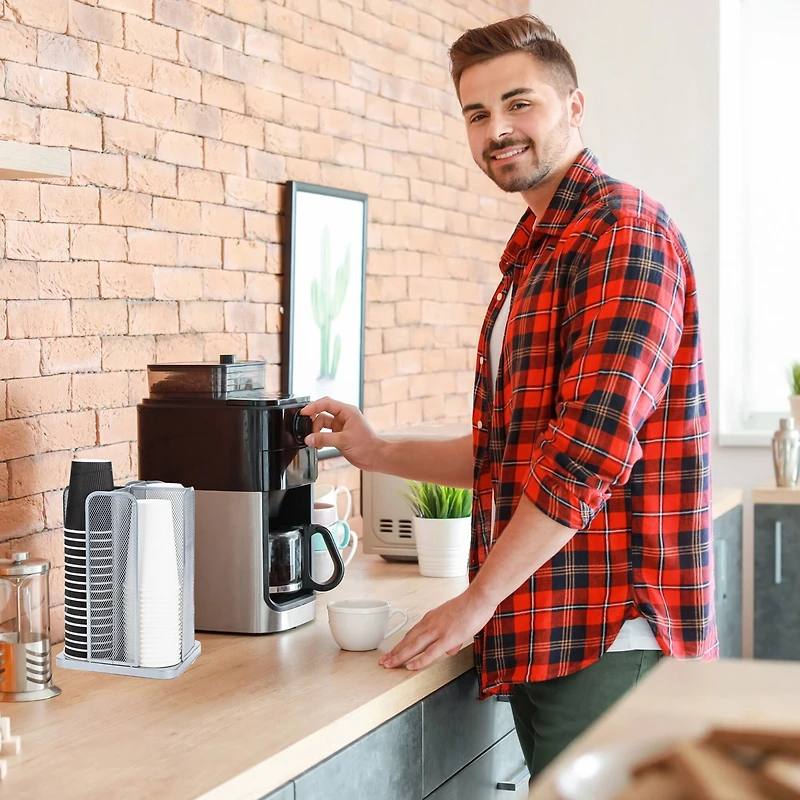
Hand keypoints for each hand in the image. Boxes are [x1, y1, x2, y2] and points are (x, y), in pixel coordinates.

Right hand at [300, 397, 382, 471]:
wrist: (376, 458)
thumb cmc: (368, 446)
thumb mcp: (344, 441)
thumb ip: (324, 439)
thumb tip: (309, 438)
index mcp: (347, 411)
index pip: (326, 403)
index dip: (313, 406)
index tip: (303, 412)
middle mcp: (344, 417)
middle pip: (322, 413)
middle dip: (314, 421)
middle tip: (307, 430)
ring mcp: (341, 426)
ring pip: (322, 424)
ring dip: (316, 432)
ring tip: (315, 442)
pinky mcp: (339, 435)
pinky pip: (324, 433)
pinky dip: (319, 438)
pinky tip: (319, 445)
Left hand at [379, 590, 494, 670]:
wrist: (478, 598)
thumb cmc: (470, 607)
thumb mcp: (454, 620)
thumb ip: (450, 637)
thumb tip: (448, 651)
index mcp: (431, 618)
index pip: (411, 634)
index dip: (400, 644)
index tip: (392, 652)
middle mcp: (430, 623)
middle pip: (408, 640)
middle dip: (394, 652)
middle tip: (383, 662)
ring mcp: (438, 631)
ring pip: (414, 646)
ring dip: (400, 656)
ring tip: (390, 665)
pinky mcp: (447, 638)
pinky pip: (430, 652)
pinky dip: (419, 661)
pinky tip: (411, 667)